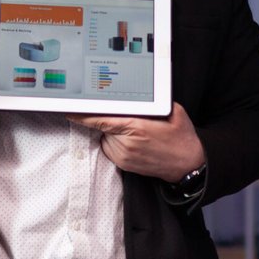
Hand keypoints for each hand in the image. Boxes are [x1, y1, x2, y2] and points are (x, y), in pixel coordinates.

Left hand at [68, 102, 205, 181]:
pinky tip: (133, 141)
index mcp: (137, 128)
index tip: (70, 110)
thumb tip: (134, 94)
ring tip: (136, 132)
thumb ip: (152, 102)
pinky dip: (115, 142)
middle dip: (110, 119)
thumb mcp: (173, 112)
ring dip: (112, 131)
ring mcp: (124, 156)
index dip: (84, 115)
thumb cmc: (182, 137)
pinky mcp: (123, 164)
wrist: (188, 165)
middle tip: (128, 118)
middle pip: (104, 126)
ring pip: (105, 137)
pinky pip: (109, 148)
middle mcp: (127, 143)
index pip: (101, 120)